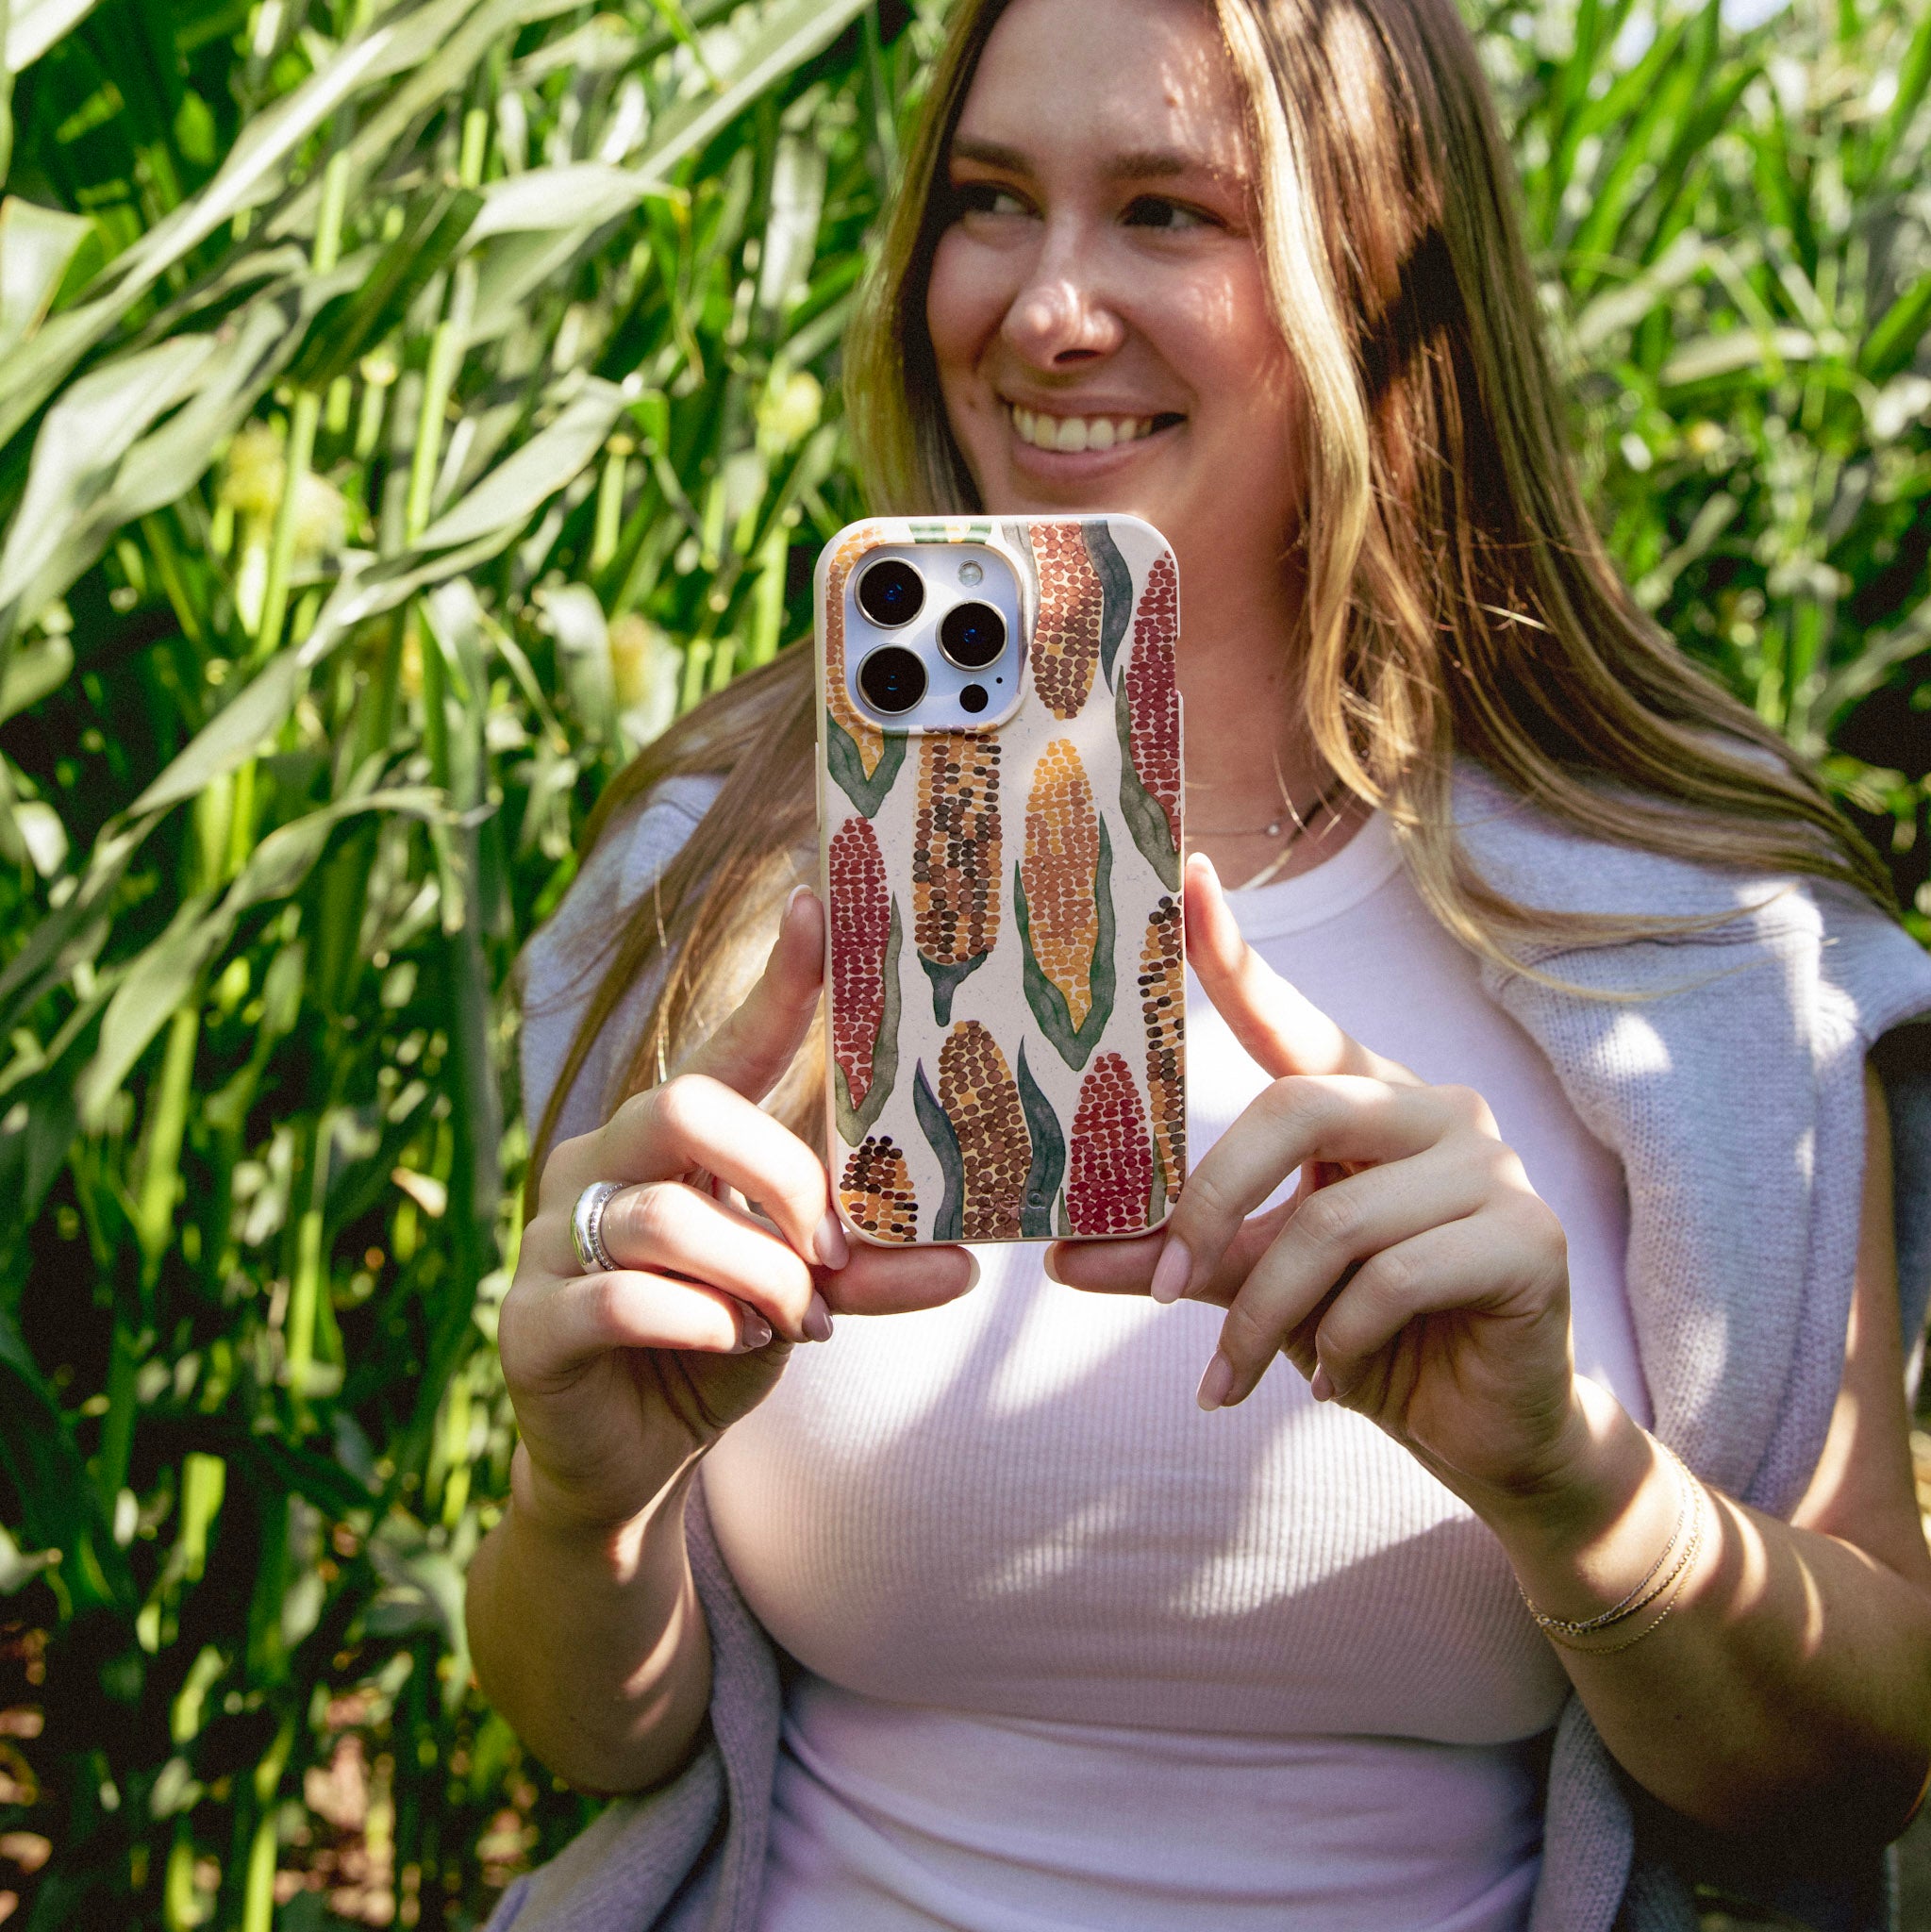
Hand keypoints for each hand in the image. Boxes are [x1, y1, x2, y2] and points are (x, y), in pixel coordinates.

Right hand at [499, 887, 974, 1535]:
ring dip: (758, 1278)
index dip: (777, 982)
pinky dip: (704, 1324)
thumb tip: (966, 1260)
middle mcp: (599, 1162)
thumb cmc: (722, 1344)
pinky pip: (623, 1296)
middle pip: (687, 1104)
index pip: (728, 1046)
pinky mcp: (528, 1320)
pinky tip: (733, 1347)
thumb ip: (868, 1270)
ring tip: (791, 1325)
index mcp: (667, 1139)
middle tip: (828, 1256)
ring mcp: (550, 1237)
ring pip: (668, 1216)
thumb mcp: (806, 1299)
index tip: (823, 906)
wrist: (632, 1457)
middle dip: (781, 1180)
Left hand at [1050, 854, 1582, 1504]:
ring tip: (1234, 1376)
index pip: (1291, 1016)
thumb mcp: (1257, 1285)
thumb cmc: (1368, 1332)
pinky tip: (1333, 1385)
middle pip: (1292, 1107)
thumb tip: (1061, 1252)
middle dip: (1212, 1205)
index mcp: (1365, 1100)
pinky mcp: (1529, 1239)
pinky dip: (1340, 1344)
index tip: (1186, 874)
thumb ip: (1176, 1256)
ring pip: (1334, 1219)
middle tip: (1159, 1287)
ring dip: (1264, 1315)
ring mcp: (1493, 1167)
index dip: (1234, 953)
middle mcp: (1433, 1109)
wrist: (1486, 1429)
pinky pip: (1395, 1279)